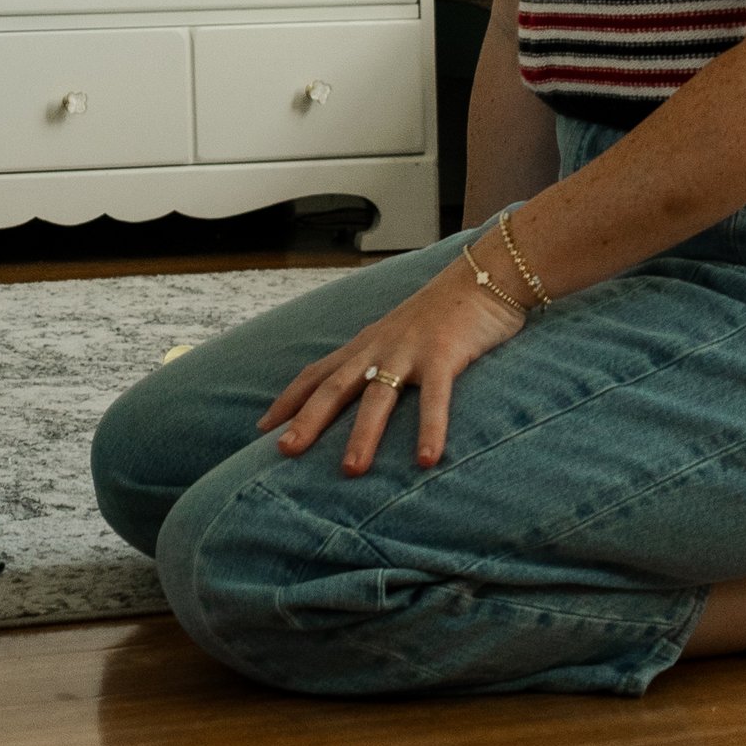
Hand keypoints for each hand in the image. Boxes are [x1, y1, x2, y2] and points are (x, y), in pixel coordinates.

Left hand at [259, 252, 525, 474]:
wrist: (484, 275)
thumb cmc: (442, 313)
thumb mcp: (399, 335)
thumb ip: (379, 362)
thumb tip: (361, 394)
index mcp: (366, 345)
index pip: (317, 374)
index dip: (288, 400)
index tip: (261, 428)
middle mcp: (380, 348)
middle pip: (334, 387)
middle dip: (307, 420)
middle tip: (283, 452)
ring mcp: (410, 351)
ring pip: (378, 396)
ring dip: (363, 434)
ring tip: (350, 470)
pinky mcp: (445, 355)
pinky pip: (436, 398)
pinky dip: (430, 429)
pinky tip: (426, 460)